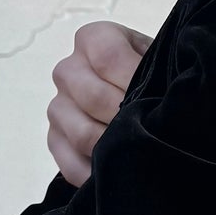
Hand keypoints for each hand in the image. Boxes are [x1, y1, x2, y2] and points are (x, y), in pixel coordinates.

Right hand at [47, 20, 148, 185]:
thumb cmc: (156, 75)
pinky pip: (71, 166)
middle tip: (153, 128)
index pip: (107, 56)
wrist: (146, 96)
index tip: (157, 97)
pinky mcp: (55, 141)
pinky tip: (122, 172)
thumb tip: (160, 98)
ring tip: (142, 150)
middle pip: (93, 98)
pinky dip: (99, 174)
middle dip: (128, 117)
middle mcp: (68, 70)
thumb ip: (154, 71)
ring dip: (116, 147)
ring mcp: (58, 107)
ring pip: (82, 135)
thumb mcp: (160, 61)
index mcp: (94, 39)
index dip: (133, 79)